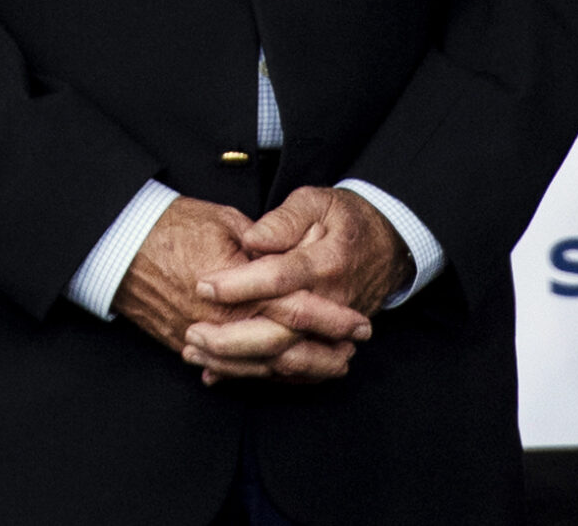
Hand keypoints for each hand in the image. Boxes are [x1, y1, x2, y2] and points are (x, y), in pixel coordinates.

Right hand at [113, 196, 371, 384]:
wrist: (118, 243)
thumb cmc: (170, 225)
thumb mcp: (224, 221)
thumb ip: (264, 244)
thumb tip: (290, 260)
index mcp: (237, 286)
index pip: (295, 309)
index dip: (331, 318)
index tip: (357, 322)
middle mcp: (222, 319)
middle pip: (284, 348)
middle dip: (324, 352)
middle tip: (352, 350)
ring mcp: (204, 337)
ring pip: (261, 367)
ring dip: (301, 369)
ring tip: (330, 366)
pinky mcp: (188, 345)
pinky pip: (234, 370)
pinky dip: (264, 375)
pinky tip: (286, 372)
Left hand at [184, 188, 399, 383]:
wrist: (387, 247)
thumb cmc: (344, 219)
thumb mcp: (316, 202)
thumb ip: (284, 221)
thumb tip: (252, 239)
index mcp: (326, 263)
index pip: (279, 278)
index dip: (239, 284)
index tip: (202, 285)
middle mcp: (331, 303)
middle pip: (280, 333)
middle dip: (232, 339)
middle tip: (190, 332)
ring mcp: (333, 331)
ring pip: (283, 360)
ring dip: (237, 363)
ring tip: (194, 354)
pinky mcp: (329, 346)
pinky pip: (292, 370)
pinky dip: (255, 375)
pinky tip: (218, 372)